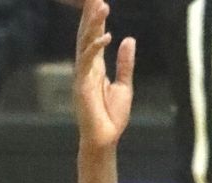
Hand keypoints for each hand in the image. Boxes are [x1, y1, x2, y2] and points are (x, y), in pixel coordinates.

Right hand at [74, 0, 134, 150]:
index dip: (96, 17)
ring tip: (103, 5)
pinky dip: (96, 47)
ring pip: (85, 42)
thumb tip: (129, 39)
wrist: (104, 140)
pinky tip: (107, 36)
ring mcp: (82, 75)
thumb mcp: (124, 86)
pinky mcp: (82, 86)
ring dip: (93, 24)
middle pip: (86, 33)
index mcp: (95, 66)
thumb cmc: (111, 118)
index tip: (100, 0)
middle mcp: (86, 67)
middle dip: (91, 13)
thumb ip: (125, 63)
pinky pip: (87, 61)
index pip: (94, 35)